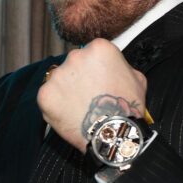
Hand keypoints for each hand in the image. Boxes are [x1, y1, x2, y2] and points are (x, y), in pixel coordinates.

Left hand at [37, 38, 146, 152]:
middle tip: (88, 96)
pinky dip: (55, 105)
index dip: (96, 69)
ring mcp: (58, 74)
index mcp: (98, 48)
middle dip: (79, 77)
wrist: (113, 133)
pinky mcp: (45, 93)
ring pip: (59, 80)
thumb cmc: (126, 108)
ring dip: (66, 90)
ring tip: (79, 107)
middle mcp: (75, 56)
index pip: (91, 53)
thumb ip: (121, 67)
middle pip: (74, 64)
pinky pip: (48, 96)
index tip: (99, 81)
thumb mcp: (137, 78)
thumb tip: (112, 68)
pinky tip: (69, 114)